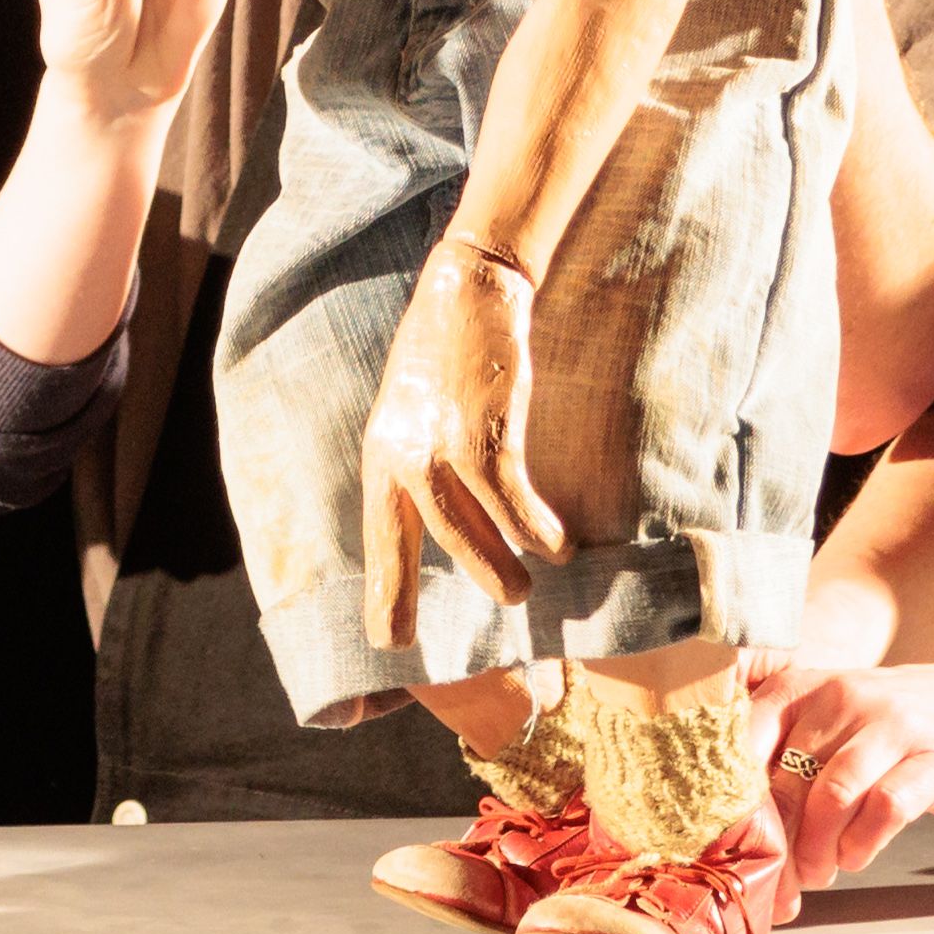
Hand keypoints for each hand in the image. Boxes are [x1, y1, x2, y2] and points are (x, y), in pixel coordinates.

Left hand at [356, 242, 556, 650]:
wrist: (465, 292)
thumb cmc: (441, 361)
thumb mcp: (408, 418)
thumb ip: (413, 471)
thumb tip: (439, 530)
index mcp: (380, 458)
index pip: (377, 539)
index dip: (383, 592)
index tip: (387, 642)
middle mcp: (400, 458)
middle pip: (416, 548)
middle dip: (436, 596)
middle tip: (456, 633)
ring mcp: (440, 446)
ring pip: (468, 534)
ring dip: (499, 570)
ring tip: (523, 594)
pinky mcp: (485, 432)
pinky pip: (511, 500)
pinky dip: (535, 528)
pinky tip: (556, 545)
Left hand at [747, 644, 933, 882]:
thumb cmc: (878, 730)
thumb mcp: (823, 727)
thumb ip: (779, 771)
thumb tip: (733, 850)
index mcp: (797, 689)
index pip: (743, 747)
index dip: (731, 807)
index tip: (728, 851)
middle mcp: (839, 697)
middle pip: (788, 782)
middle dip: (775, 846)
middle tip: (773, 885)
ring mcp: (889, 723)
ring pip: (833, 795)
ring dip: (817, 849)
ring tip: (817, 873)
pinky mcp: (931, 756)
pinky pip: (886, 807)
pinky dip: (862, 843)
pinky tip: (855, 857)